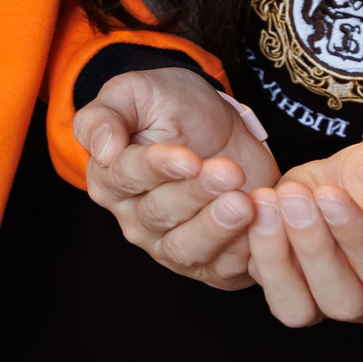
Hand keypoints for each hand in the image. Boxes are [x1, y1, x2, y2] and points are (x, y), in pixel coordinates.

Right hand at [73, 66, 278, 288]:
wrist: (220, 125)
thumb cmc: (172, 106)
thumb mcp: (135, 92)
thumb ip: (105, 116)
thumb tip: (102, 150)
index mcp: (110, 178)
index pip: (126, 177)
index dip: (158, 169)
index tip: (190, 158)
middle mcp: (134, 218)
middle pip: (158, 214)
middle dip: (196, 194)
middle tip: (230, 172)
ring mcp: (168, 245)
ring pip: (185, 248)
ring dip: (217, 228)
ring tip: (245, 203)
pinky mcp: (208, 262)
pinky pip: (221, 269)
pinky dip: (241, 253)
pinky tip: (261, 225)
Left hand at [246, 135, 362, 326]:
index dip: (357, 241)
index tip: (332, 196)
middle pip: (341, 301)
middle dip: (313, 248)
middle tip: (294, 198)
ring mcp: (328, 293)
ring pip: (296, 307)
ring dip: (275, 257)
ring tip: (265, 204)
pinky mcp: (290, 275)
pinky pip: (263, 282)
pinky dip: (251, 249)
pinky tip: (248, 206)